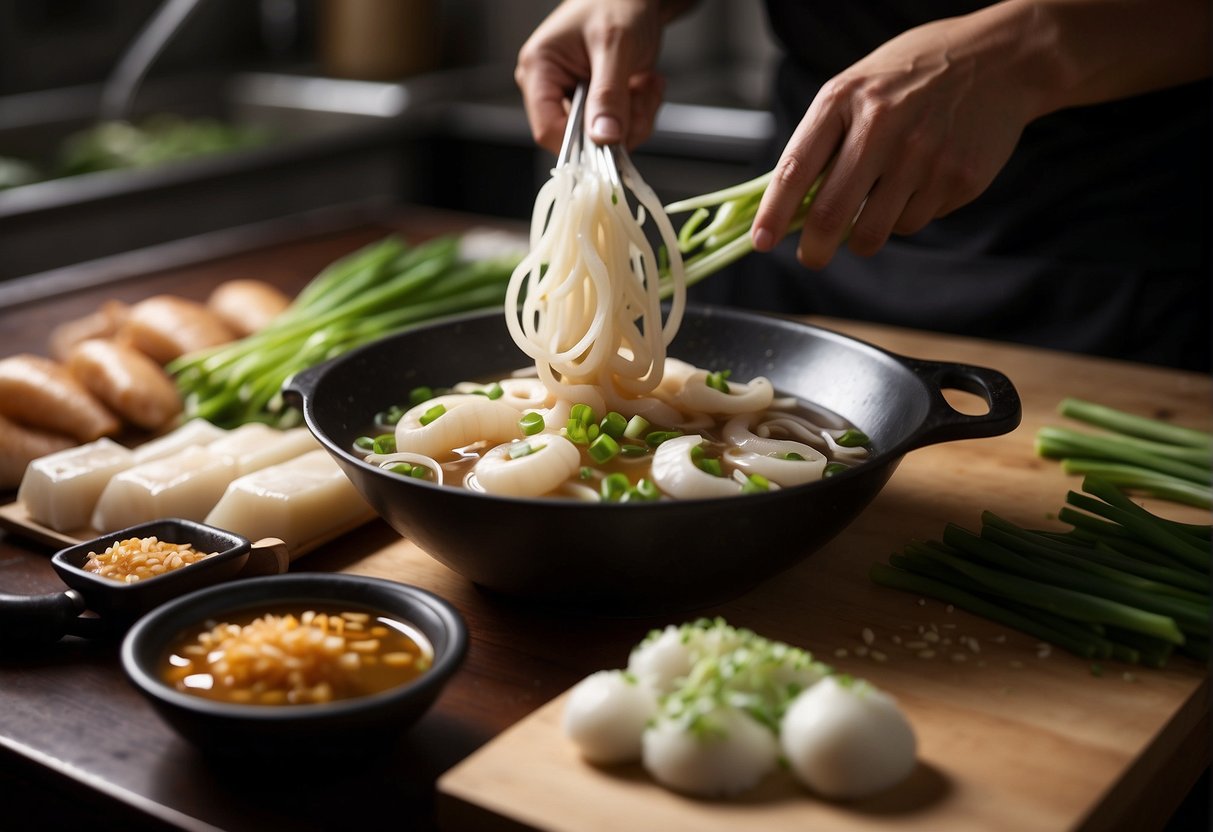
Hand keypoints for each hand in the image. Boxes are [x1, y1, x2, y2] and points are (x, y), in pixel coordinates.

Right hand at [515, 0, 670, 151]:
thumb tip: (603, 138)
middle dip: (619, 124)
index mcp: (539, 69)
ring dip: (636, 117)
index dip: (582, 144)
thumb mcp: (616, 46)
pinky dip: (641, 111)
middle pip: (580, 139)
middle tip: (639, 95)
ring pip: (605, 137)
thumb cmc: (619, 2)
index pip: (548, 130)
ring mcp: (575, 97)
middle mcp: (551, 87)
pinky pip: (620, 128)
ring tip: (645, 83)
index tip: (615, 139)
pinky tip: (645, 84)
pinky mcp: (597, 103)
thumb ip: (609, 94)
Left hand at [750, 9, 1038, 268]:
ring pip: (873, 232)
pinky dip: (907, 215)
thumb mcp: (858, 87)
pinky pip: (914, 222)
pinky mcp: (957, 179)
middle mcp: (883, 127)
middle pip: (831, 214)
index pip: (795, 168)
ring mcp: (923, 156)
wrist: (1001, 59)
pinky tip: (920, 181)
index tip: (761, 242)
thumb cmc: (914, 75)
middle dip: (814, 250)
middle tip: (812, 257)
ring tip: (871, 212)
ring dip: (862, 237)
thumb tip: (787, 205)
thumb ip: (823, 139)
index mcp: (845, 99)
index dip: (773, 213)